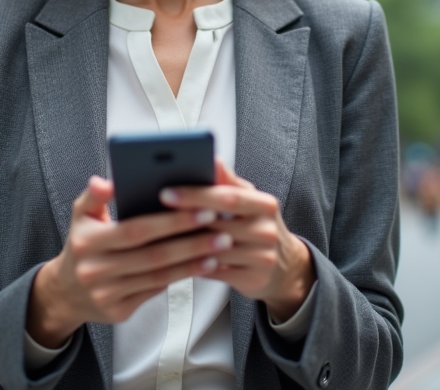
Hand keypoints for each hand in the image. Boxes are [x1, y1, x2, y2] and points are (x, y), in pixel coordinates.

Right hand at [27, 176, 230, 347]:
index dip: (169, 221)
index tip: (200, 209)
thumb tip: (107, 181)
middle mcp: (95, 271)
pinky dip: (180, 278)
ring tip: (219, 246)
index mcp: (87, 242)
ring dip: (192, 262)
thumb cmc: (82, 244)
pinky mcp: (118, 312)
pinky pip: (155, 292)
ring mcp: (106, 294)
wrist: (66, 292)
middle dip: (190, 241)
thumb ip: (94, 196)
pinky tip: (201, 265)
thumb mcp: (80, 216)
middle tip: (220, 228)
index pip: (135, 230)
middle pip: (152, 256)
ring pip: (158, 277)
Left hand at [160, 160, 314, 320]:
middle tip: (154, 213)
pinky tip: (175, 257)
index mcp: (265, 204)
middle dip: (183, 218)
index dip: (195, 194)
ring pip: (213, 251)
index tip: (167, 191)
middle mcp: (267, 230)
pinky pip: (215, 272)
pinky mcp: (252, 280)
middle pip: (218, 224)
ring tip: (157, 235)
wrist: (285, 267)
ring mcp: (262, 257)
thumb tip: (212, 158)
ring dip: (184, 243)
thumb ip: (228, 181)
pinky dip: (193, 264)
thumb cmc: (257, 227)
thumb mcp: (250, 201)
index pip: (228, 196)